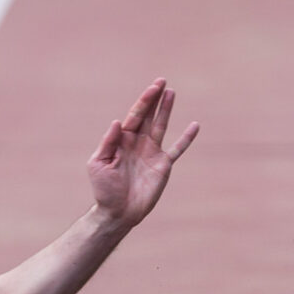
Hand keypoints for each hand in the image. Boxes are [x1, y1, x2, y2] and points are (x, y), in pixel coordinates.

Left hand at [87, 78, 198, 226]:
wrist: (117, 212)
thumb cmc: (104, 189)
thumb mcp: (99, 164)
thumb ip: (108, 143)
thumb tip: (118, 122)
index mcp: (122, 140)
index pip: (134, 115)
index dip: (144, 101)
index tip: (154, 87)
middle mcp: (137, 143)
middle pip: (148, 116)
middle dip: (154, 99)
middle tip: (162, 81)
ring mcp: (151, 153)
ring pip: (161, 126)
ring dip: (166, 110)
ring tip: (172, 93)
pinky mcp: (163, 166)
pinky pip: (177, 149)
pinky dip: (186, 139)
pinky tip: (194, 126)